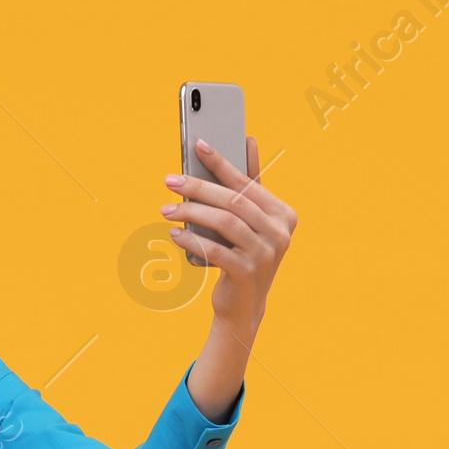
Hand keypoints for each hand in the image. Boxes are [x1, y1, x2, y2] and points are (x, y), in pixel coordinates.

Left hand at [162, 137, 294, 339]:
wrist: (243, 307)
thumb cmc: (242, 256)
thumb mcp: (249, 223)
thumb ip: (249, 188)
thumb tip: (248, 141)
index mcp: (282, 213)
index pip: (247, 183)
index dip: (222, 162)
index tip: (199, 145)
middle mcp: (279, 232)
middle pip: (233, 201)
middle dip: (198, 188)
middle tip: (171, 180)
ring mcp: (265, 254)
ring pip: (224, 222)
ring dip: (191, 212)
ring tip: (166, 209)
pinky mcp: (247, 274)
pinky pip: (215, 250)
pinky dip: (192, 240)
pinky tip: (174, 234)